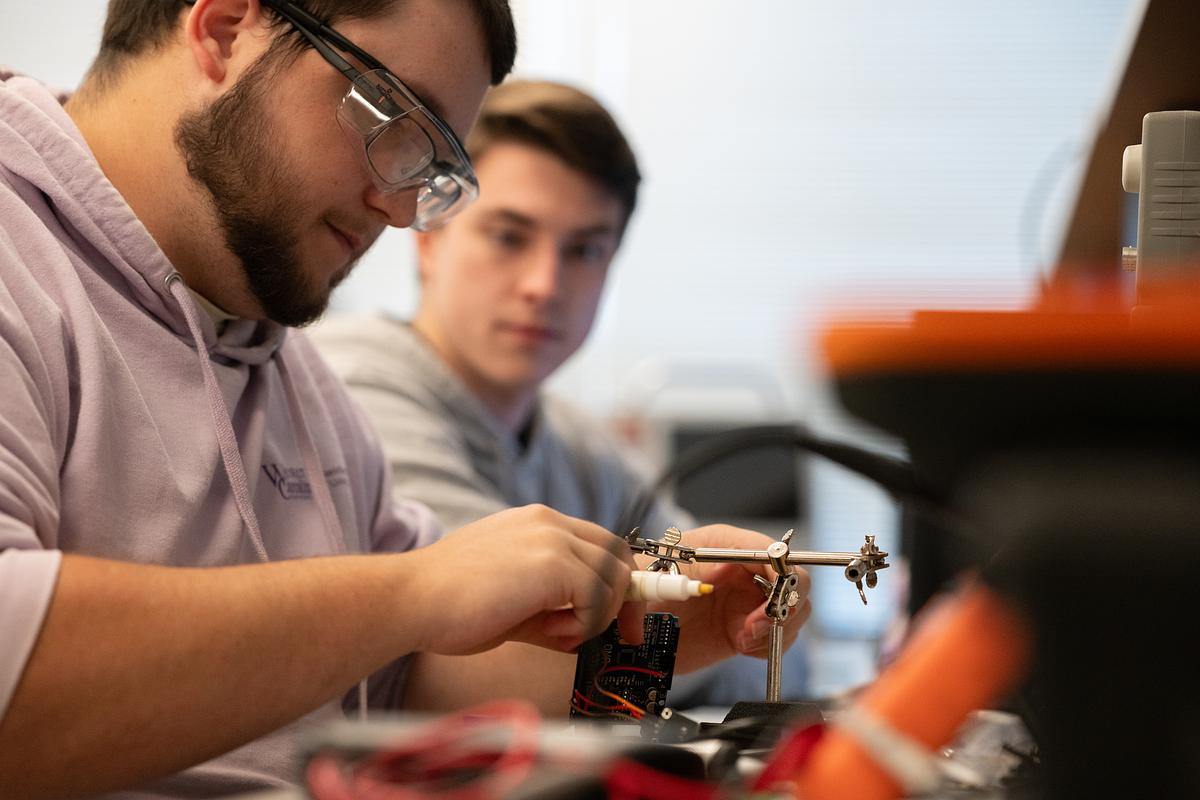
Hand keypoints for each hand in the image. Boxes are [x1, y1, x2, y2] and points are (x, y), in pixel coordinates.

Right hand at [406, 505, 644, 655]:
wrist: (410, 600)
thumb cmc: (449, 604)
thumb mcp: (511, 595)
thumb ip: (552, 602)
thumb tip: (586, 628)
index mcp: (537, 523)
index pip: (601, 545)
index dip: (615, 584)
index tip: (616, 620)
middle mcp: (548, 522)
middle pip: (618, 557)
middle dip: (622, 600)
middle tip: (610, 636)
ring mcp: (552, 539)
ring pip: (614, 578)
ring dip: (596, 616)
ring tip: (555, 633)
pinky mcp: (552, 564)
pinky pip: (597, 597)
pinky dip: (584, 624)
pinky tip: (550, 633)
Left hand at [644, 525, 810, 673]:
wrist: (628, 636)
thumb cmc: (636, 595)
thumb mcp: (652, 579)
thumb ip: (680, 573)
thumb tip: (712, 578)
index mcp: (723, 545)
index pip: (772, 552)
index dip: (781, 575)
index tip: (770, 604)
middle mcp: (742, 568)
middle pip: (794, 579)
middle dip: (784, 607)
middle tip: (753, 629)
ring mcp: (747, 598)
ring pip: (794, 609)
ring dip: (777, 630)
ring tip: (743, 639)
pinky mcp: (747, 627)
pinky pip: (781, 635)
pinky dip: (770, 646)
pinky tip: (743, 647)